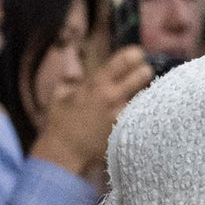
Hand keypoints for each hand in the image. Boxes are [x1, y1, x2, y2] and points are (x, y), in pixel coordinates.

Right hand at [32, 46, 152, 179]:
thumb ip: (69, 80)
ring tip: (143, 94)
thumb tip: (75, 72)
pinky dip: (143, 112)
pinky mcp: (126, 129)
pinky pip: (142, 115)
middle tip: (144, 72)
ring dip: (146, 93)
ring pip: (146, 96)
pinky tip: (143, 113)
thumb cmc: (60, 122)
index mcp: (96, 83)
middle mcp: (112, 95)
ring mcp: (121, 113)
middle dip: (145, 71)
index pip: (123, 60)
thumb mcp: (59, 95)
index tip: (138, 54)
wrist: (65, 150)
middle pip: (142, 74)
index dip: (134, 54)